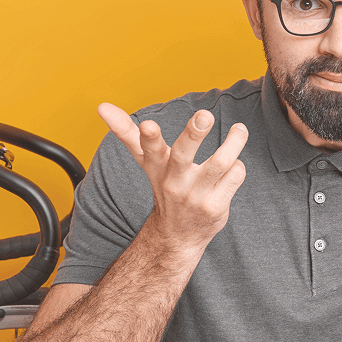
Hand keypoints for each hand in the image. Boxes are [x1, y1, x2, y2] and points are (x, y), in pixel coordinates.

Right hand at [97, 103, 247, 252]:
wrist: (178, 236)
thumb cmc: (165, 187)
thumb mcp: (146, 162)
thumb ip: (127, 132)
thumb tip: (101, 105)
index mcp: (156, 166)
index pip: (147, 149)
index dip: (146, 136)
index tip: (147, 124)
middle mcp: (174, 181)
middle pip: (183, 154)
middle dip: (193, 134)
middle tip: (204, 116)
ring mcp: (195, 195)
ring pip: (220, 163)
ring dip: (233, 143)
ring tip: (240, 129)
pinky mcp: (215, 207)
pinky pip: (234, 176)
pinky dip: (238, 165)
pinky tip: (234, 165)